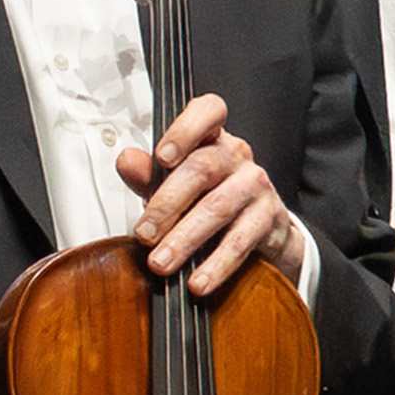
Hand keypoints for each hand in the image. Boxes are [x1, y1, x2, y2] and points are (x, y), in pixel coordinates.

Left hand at [128, 93, 293, 308]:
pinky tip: (196, 281)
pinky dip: (215, 265)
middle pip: (201, 169)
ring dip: (184, 239)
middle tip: (143, 234)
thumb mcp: (175, 184)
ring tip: (160, 263)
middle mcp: (237, 156)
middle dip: (166, 204)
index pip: (208, 112)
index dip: (186, 129)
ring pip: (218, 208)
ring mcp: (256, 185)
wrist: (261, 230)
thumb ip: (149, 174)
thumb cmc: (209, 198)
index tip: (162, 156)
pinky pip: (240, 242)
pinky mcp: (269, 219)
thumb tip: (125, 161)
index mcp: (212, 138)